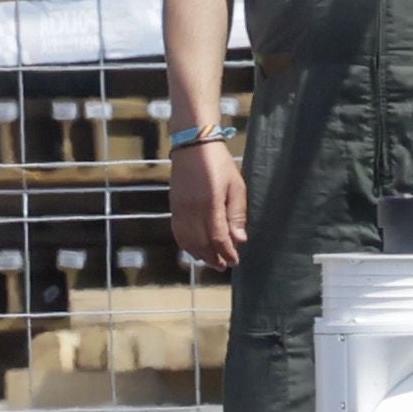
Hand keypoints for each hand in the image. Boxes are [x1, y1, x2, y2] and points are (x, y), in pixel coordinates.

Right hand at [170, 131, 247, 271]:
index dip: (226, 252)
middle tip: (225, 266)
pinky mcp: (173, 207)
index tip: (235, 261)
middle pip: (201, 243)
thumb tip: (239, 240)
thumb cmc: (220, 164)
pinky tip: (195, 250)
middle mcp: (192, 209)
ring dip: (200, 255)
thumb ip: (236, 214)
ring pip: (188, 241)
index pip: (217, 237)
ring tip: (212, 262)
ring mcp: (180, 209)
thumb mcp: (236, 185)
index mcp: (211, 203)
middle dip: (214, 258)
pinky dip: (186, 245)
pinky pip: (178, 233)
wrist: (193, 146)